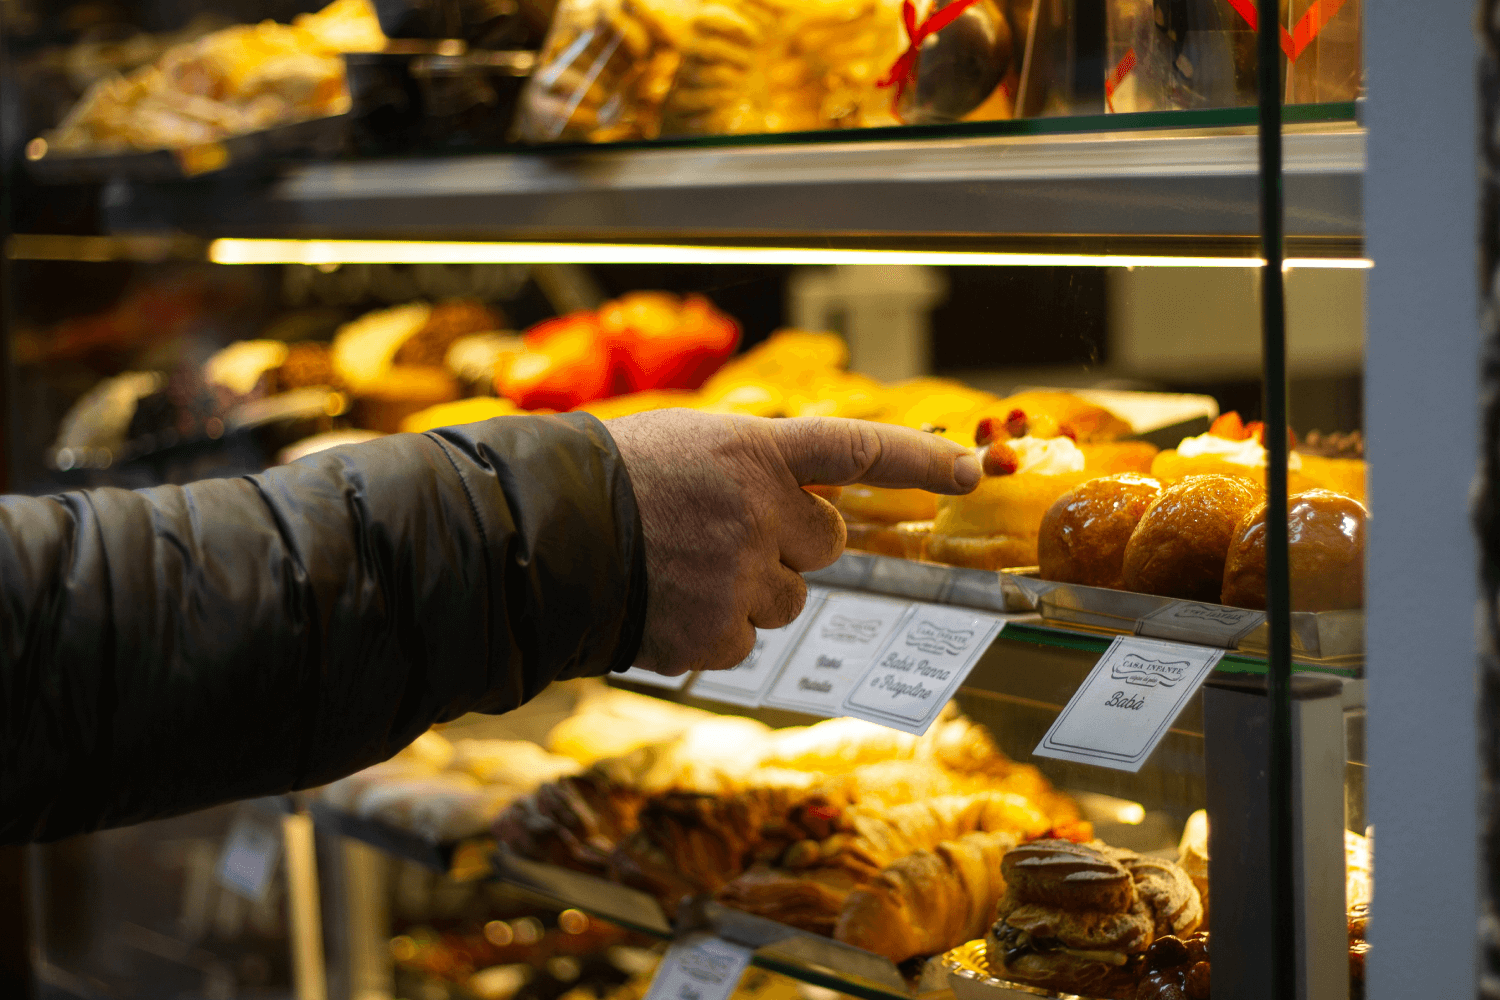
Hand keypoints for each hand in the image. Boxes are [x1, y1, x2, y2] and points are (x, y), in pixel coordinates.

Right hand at [607, 409, 980, 675]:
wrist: (539, 538)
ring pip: (787, 598)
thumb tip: (812, 506)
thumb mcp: (689, 445)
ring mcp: (740, 575)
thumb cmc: (611, 482)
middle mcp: (759, 510)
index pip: (857, 448)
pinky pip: (746, 639)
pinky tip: (669, 604)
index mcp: (753, 450)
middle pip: (825, 542)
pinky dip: (715, 629)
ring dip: (750, 589)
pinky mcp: (718, 632)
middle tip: (727, 534)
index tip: (973, 471)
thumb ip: (757, 467)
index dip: (920, 459)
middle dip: (790, 543)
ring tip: (683, 569)